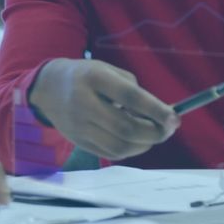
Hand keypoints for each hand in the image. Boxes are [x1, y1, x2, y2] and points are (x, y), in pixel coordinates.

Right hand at [28, 59, 178, 160]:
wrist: (48, 87)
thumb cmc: (86, 76)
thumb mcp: (107, 70)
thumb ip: (132, 89)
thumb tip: (160, 115)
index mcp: (93, 78)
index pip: (130, 97)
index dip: (156, 110)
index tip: (175, 118)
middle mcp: (83, 103)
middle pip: (126, 127)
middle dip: (154, 132)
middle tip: (169, 128)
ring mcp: (79, 126)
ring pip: (120, 146)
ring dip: (145, 144)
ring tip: (154, 134)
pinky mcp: (78, 141)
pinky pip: (111, 153)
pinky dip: (131, 150)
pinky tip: (138, 140)